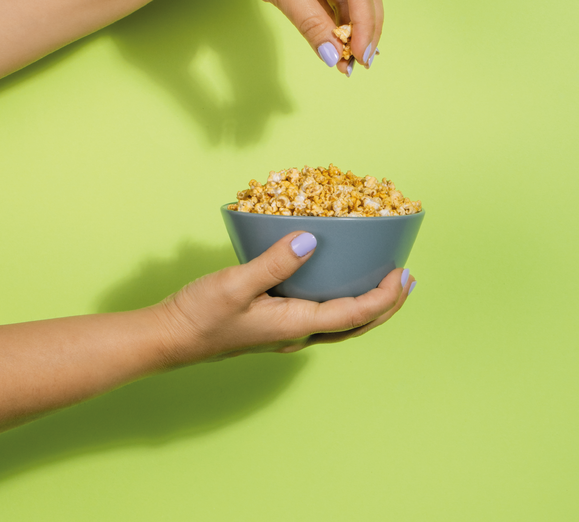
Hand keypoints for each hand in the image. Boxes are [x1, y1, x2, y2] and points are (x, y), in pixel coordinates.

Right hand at [154, 232, 414, 364]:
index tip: (402, 273)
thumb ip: (275, 262)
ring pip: (341, 325)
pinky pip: (322, 317)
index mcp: (295, 325)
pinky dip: (343, 303)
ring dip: (369, 306)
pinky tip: (338, 284)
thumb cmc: (200, 314)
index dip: (384, 296)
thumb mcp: (236, 283)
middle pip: (356, 326)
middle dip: (386, 305)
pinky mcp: (275, 324)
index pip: (354, 315)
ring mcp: (286, 332)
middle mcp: (297, 334)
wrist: (170, 338)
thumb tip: (311, 240)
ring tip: (386, 285)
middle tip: (408, 280)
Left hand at [192, 0, 382, 74]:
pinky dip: (332, 23)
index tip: (362, 56)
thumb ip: (312, 24)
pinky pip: (331, 2)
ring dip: (347, 29)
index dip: (365, 25)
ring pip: (348, 1)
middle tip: (360, 62)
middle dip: (361, 29)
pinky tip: (333, 45)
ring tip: (344, 60)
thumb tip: (334, 56)